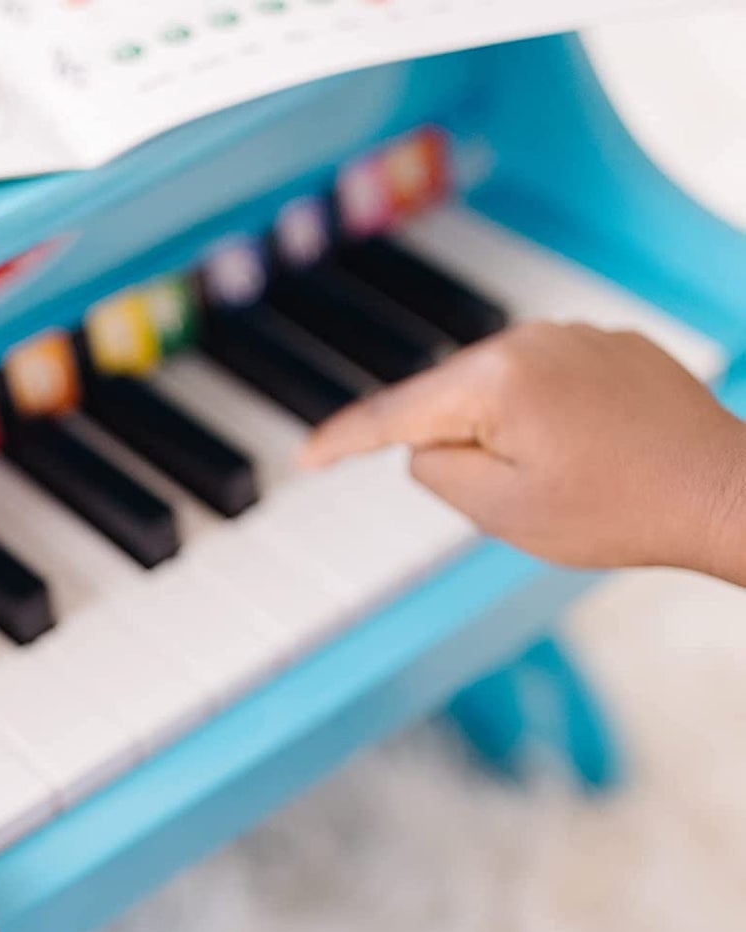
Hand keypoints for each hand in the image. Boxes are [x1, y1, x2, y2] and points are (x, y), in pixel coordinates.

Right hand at [300, 322, 745, 582]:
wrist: (724, 493)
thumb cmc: (622, 510)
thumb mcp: (502, 513)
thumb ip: (438, 474)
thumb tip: (423, 448)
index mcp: (495, 381)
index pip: (394, 413)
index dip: (343, 440)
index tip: (307, 458)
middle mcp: (532, 340)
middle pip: (445, 398)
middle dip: (452, 447)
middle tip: (506, 500)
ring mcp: (575, 336)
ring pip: (493, 390)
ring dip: (499, 435)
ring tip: (559, 482)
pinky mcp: (610, 346)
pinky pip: (542, 381)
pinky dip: (539, 418)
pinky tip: (581, 457)